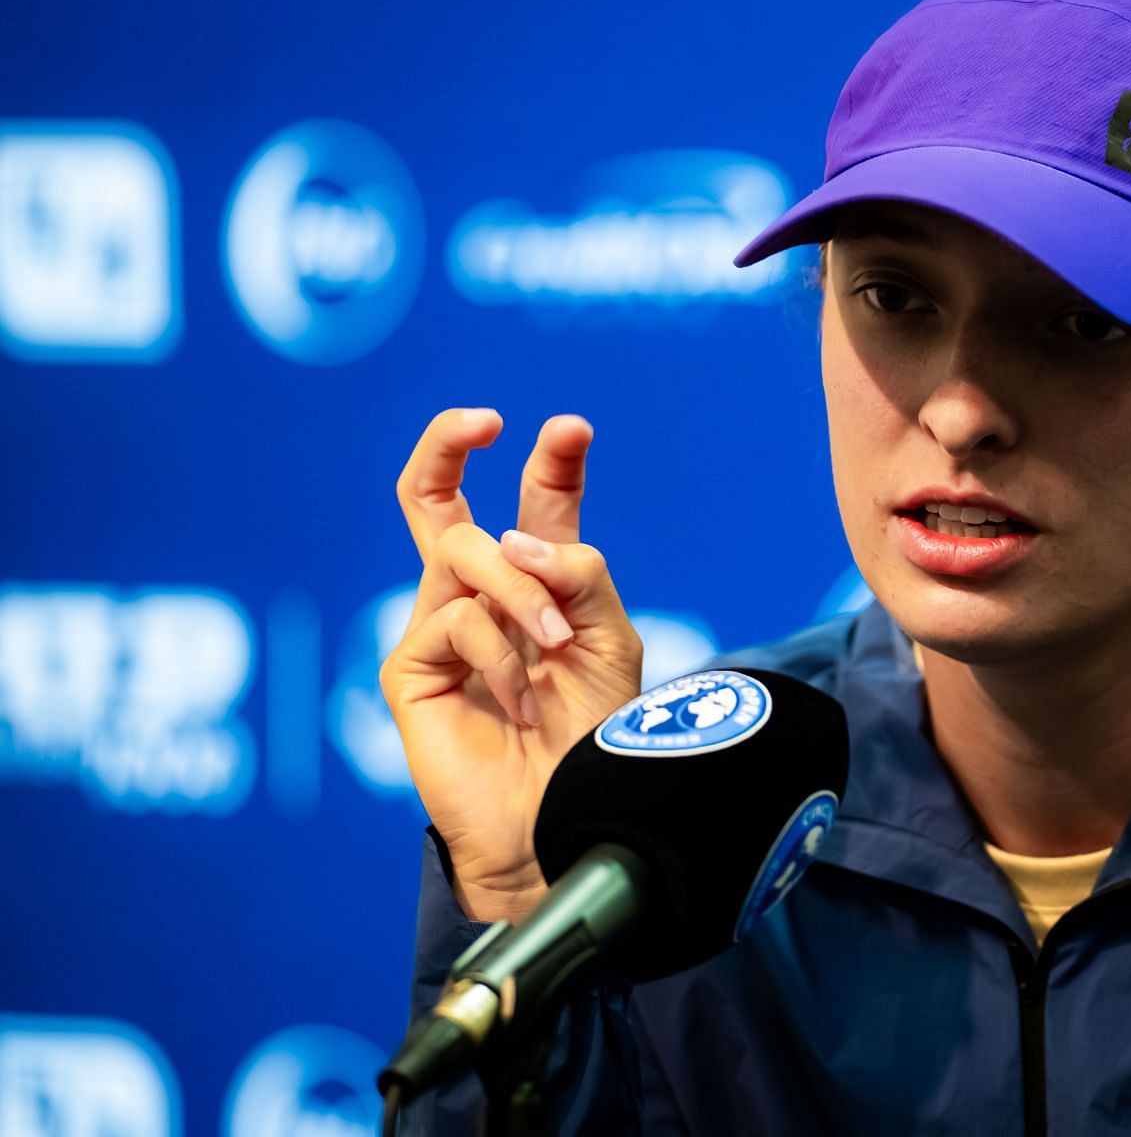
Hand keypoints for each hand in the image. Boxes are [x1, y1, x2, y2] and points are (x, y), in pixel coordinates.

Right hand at [378, 408, 645, 923]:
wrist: (563, 818)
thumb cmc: (592, 737)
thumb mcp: (611, 640)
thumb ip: (579, 574)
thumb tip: (514, 538)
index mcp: (539, 586)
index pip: (536, 506)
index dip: (552, 463)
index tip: (572, 428)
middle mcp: (481, 597)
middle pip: (436, 500)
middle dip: (448, 444)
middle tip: (485, 420)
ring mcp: (440, 628)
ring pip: (465, 551)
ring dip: (523, 590)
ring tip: (558, 647)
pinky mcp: (411, 667)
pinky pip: (456, 620)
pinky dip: (500, 653)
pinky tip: (523, 700)